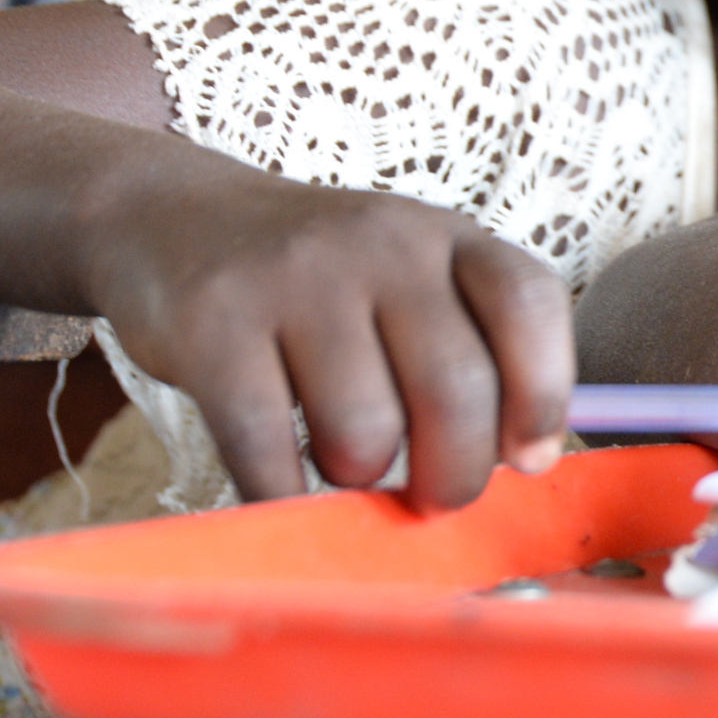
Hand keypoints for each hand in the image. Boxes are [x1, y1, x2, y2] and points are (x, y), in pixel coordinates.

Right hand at [79, 150, 575, 508]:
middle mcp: (381, 243)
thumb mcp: (412, 284)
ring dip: (360, 478)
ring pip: (365, 431)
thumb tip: (534, 458)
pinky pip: (265, 447)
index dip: (544, 394)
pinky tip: (282, 483)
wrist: (173, 219)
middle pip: (455, 389)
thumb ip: (476, 353)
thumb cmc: (321, 284)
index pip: (529, 303)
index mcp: (447, 237)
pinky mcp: (213, 321)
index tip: (529, 455)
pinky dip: (281, 493)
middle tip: (431, 497)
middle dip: (454, 475)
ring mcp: (295, 276)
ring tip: (343, 457)